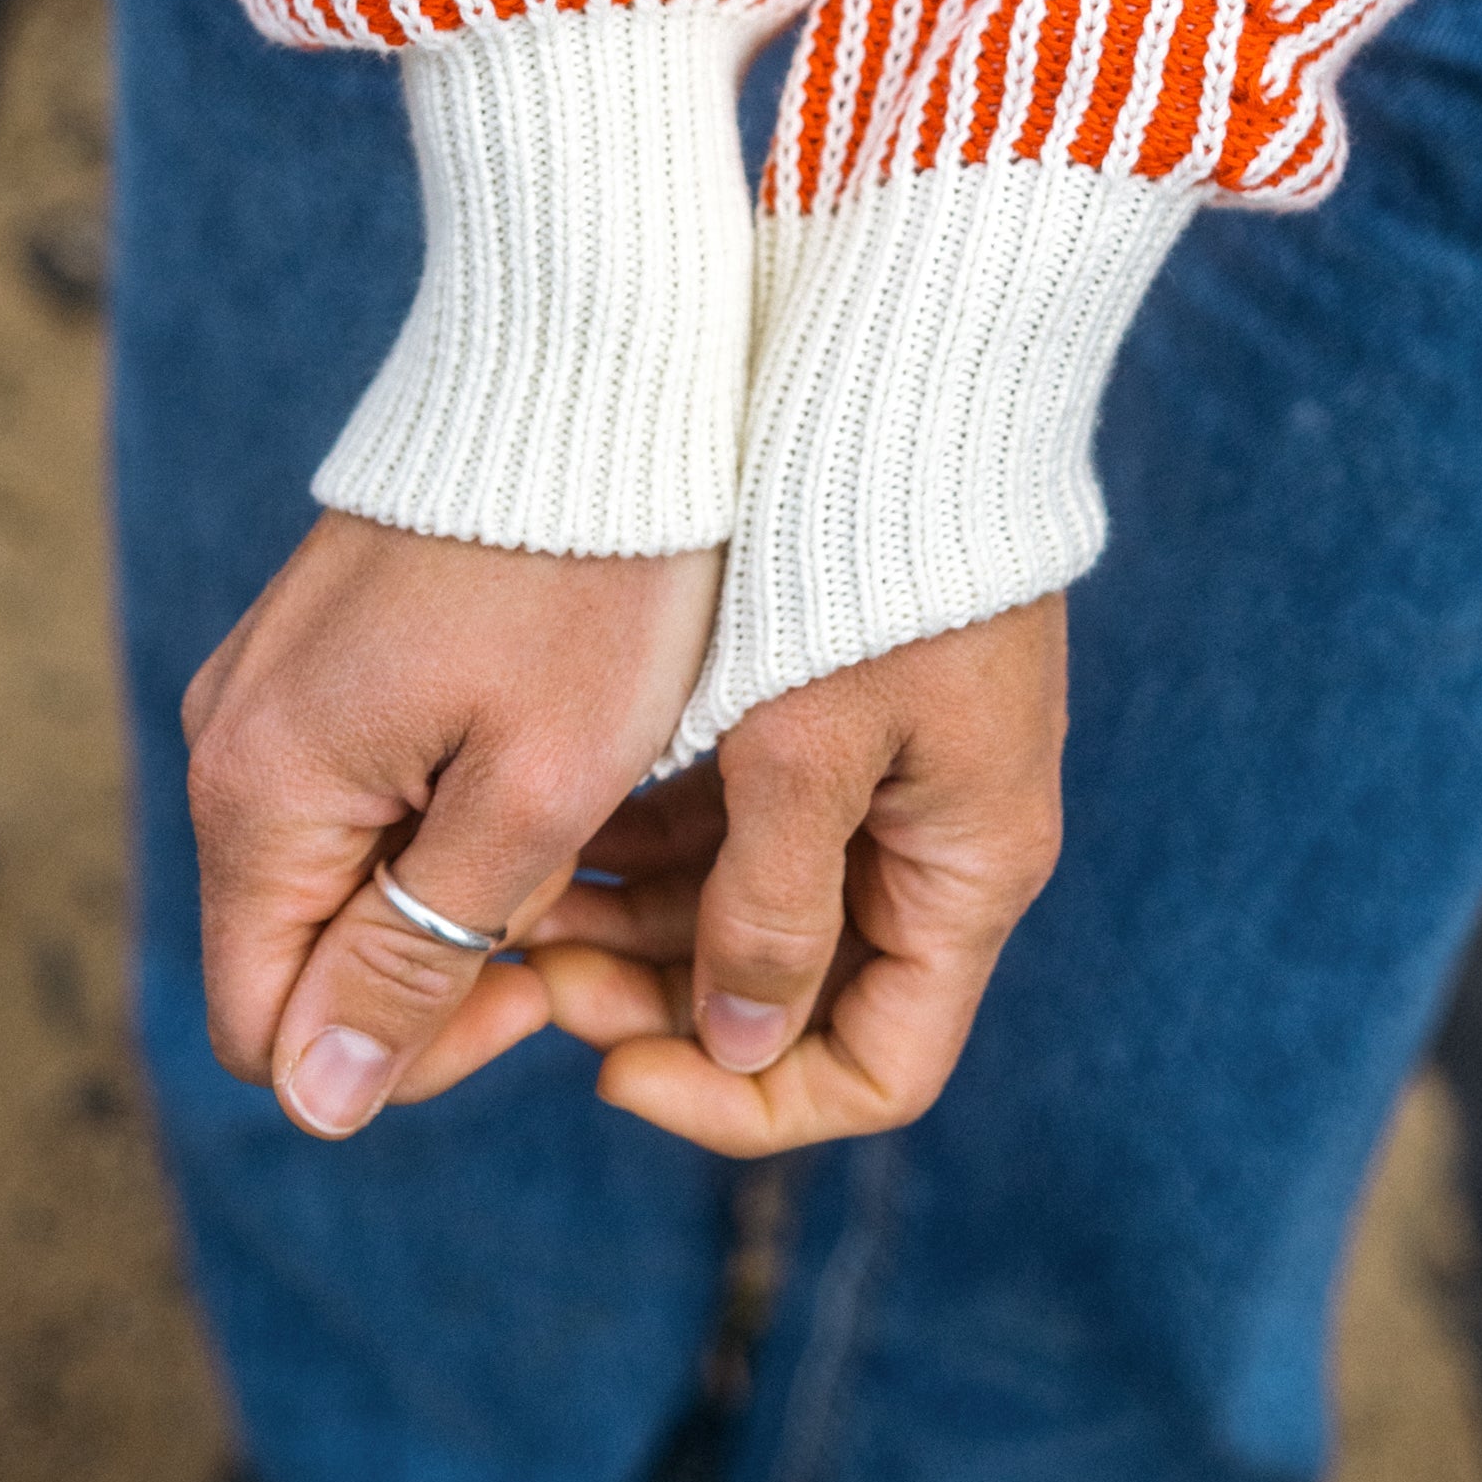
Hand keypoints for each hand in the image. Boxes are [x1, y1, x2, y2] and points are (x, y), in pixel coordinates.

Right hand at [180, 515, 720, 1138]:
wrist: (595, 369)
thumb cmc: (591, 581)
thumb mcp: (533, 791)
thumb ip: (417, 950)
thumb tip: (319, 1097)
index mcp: (260, 792)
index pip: (276, 1030)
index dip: (406, 1056)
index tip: (544, 987)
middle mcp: (228, 744)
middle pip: (300, 951)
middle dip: (436, 963)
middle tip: (577, 894)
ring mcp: (267, 688)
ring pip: (339, 868)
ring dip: (451, 882)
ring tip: (573, 807)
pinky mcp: (318, 649)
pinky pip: (357, 783)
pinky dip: (445, 802)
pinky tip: (545, 745)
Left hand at [528, 597, 1066, 1152]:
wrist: (915, 377)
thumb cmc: (870, 560)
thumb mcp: (807, 745)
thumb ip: (767, 906)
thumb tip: (736, 1044)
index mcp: (967, 870)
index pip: (873, 1067)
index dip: (742, 1104)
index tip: (607, 1075)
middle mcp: (939, 841)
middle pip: (798, 996)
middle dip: (660, 1007)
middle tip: (527, 972)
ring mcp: (892, 775)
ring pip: (754, 909)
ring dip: (638, 927)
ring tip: (515, 903)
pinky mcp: (839, 712)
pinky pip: (744, 821)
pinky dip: (654, 844)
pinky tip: (557, 830)